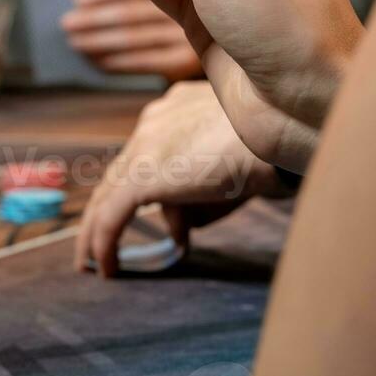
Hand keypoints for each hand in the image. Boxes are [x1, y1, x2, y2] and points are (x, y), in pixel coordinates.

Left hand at [75, 80, 283, 276]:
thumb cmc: (275, 139)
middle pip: (123, 172)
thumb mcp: (238, 156)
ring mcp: (145, 146)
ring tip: (97, 262)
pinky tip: (107, 268)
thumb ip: (212, 180)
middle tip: (108, 241)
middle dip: (115, 210)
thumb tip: (191, 220)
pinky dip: (104, 242)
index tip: (173, 220)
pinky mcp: (144, 175)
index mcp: (176, 108)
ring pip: (108, 193)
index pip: (151, 150)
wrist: (279, 122)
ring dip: (99, 231)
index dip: (156, 189)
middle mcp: (154, 122)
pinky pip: (112, 215)